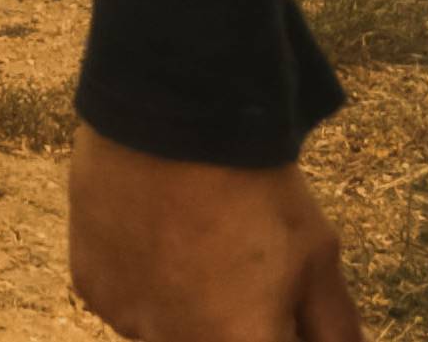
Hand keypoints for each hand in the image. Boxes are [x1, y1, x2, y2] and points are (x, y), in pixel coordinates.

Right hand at [68, 126, 364, 339]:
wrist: (170, 109)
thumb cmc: (253, 184)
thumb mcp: (317, 255)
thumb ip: (335, 328)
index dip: (278, 322)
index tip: (279, 297)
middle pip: (214, 341)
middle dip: (233, 319)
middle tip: (237, 263)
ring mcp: (128, 320)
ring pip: (165, 329)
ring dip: (183, 306)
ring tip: (194, 237)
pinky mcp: (91, 287)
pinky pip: (124, 299)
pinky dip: (140, 280)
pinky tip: (154, 230)